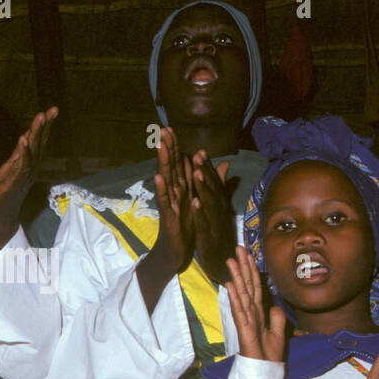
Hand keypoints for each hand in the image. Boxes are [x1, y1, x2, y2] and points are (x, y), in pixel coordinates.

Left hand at [0, 107, 56, 247]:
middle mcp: (31, 168)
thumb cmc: (5, 191)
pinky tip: (23, 139)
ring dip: (36, 134)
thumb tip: (26, 135)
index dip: (46, 125)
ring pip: (33, 151)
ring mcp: (25, 175)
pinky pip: (22, 165)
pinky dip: (24, 152)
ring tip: (40, 118)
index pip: (40, 141)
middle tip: (52, 110)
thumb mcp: (11, 167)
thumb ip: (20, 152)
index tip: (52, 110)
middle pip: (39, 143)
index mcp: (30, 163)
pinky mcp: (15, 182)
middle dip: (45, 126)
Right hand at [148, 127, 196, 273]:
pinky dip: (161, 189)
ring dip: (162, 163)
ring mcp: (168, 203)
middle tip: (163, 129)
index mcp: (181, 188)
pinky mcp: (167, 216)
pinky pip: (164, 201)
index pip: (177, 163)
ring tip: (160, 145)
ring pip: (166, 179)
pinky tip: (159, 178)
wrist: (175, 250)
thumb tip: (219, 165)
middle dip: (167, 148)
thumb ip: (206, 182)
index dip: (175, 146)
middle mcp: (173, 192)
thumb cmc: (185, 225)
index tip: (170, 128)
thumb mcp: (197, 202)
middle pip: (170, 166)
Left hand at [191, 153, 235, 283]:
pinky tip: (194, 203)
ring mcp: (216, 224)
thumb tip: (224, 163)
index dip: (207, 167)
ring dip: (203, 188)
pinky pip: (204, 224)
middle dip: (205, 171)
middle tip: (197, 154)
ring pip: (210, 204)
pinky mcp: (210, 238)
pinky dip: (200, 213)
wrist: (223, 264)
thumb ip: (220, 186)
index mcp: (219, 204)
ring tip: (196, 173)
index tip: (199, 150)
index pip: (213, 182)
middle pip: (212, 188)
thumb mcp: (219, 209)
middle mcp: (220, 211)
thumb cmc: (220, 234)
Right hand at [222, 246, 286, 362]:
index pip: (256, 287)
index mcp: (259, 313)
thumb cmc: (269, 356)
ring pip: (241, 294)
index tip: (249, 254)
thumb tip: (275, 306)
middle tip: (238, 248)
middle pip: (247, 285)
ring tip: (231, 261)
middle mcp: (251, 313)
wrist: (264, 373)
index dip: (253, 270)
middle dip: (243, 266)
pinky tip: (230, 285)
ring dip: (236, 277)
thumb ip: (277, 319)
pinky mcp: (244, 329)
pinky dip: (235, 298)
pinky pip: (240, 311)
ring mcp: (246, 320)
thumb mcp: (279, 334)